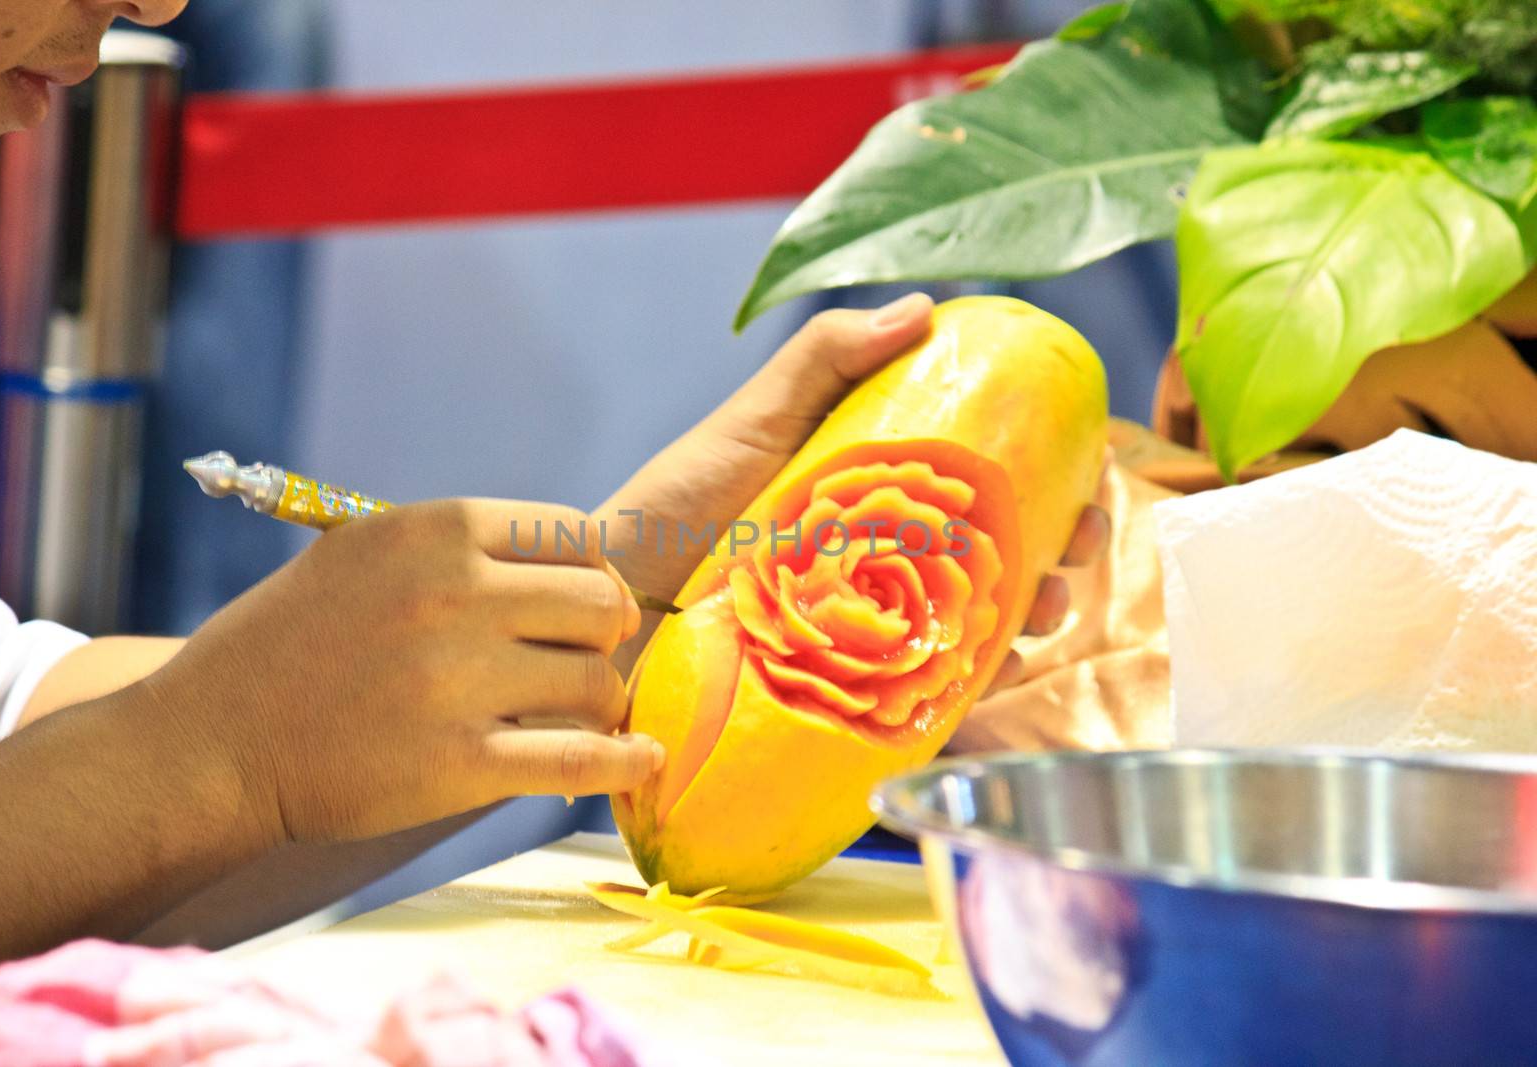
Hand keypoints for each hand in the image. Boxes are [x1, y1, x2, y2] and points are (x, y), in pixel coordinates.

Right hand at [144, 500, 663, 846]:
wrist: (211, 743)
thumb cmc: (289, 645)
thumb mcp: (364, 554)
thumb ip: (461, 551)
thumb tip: (574, 563)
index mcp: (435, 531)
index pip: (575, 536)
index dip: (590, 575)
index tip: (576, 608)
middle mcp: (454, 593)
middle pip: (600, 604)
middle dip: (601, 636)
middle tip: (576, 663)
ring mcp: (458, 679)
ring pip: (596, 681)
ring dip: (598, 702)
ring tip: (574, 716)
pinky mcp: (459, 764)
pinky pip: (579, 758)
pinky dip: (622, 761)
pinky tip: (640, 759)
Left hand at [599, 292, 1110, 670]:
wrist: (606, 606)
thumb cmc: (673, 507)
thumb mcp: (751, 422)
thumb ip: (824, 362)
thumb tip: (923, 307)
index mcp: (877, 497)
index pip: (986, 486)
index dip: (1048, 483)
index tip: (1082, 480)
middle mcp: (886, 564)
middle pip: (1001, 556)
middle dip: (1059, 553)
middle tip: (1075, 555)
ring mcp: (871, 631)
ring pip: (981, 627)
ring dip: (1031, 618)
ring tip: (1040, 613)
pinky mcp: (850, 695)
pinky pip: (930, 697)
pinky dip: (974, 690)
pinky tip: (994, 677)